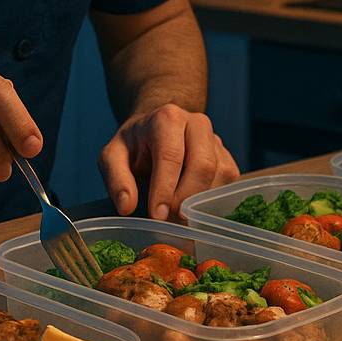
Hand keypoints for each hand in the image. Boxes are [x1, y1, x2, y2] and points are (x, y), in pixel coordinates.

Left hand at [98, 104, 239, 220]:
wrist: (158, 128)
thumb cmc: (135, 145)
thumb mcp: (113, 156)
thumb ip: (117, 179)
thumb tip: (127, 206)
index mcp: (167, 118)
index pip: (170, 155)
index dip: (165, 188)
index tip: (157, 215)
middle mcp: (196, 123)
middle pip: (202, 164)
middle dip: (187, 198)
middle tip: (170, 221)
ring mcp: (215, 139)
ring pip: (219, 175)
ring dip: (201, 202)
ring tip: (178, 216)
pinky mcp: (226, 157)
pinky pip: (228, 182)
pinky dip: (212, 200)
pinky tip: (193, 207)